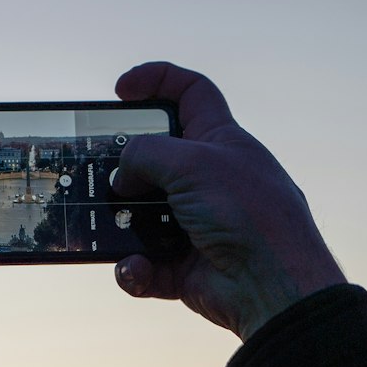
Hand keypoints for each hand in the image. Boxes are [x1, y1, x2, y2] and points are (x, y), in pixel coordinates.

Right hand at [112, 61, 345, 340]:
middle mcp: (206, 180)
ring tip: (108, 226)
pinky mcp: (181, 266)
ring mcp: (192, 224)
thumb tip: (121, 177)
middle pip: (153, 160)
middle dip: (122, 167)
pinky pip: (142, 265)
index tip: (120, 89)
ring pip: (139, 217)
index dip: (157, 81)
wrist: (271, 285)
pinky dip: (135, 269)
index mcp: (219, 141)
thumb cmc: (247, 213)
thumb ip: (146, 154)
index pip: (190, 94)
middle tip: (96, 171)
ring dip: (120, 224)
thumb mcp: (193, 163)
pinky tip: (136, 268)